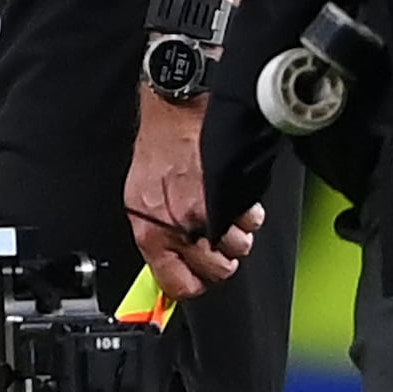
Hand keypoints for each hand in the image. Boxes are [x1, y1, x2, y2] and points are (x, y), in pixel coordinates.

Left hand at [125, 97, 255, 297]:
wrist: (177, 107)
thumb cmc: (159, 146)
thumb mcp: (141, 197)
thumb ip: (158, 234)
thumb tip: (170, 266)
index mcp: (150, 231)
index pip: (177, 284)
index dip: (193, 283)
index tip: (198, 278)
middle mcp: (178, 226)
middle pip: (217, 271)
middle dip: (222, 257)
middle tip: (216, 237)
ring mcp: (207, 212)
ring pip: (238, 247)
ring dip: (238, 233)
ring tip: (226, 212)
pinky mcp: (232, 195)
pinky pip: (251, 221)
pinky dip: (249, 212)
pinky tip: (236, 197)